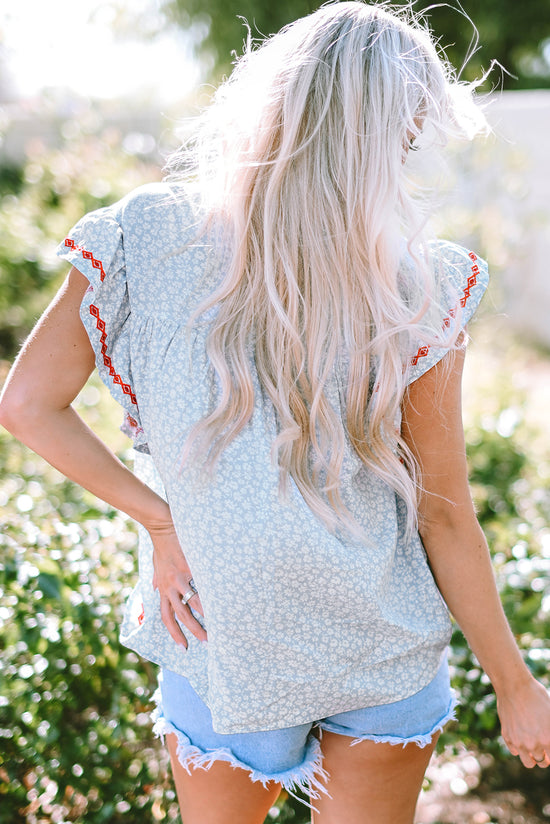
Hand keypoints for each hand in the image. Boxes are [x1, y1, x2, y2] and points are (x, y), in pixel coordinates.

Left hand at [148, 519, 206, 648]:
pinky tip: (225, 596)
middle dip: (194, 630)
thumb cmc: (161, 547)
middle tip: (207, 642)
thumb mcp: (155, 566)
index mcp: (163, 589)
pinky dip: (214, 589)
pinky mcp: (190, 567)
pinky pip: (204, 581)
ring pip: (194, 602)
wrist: (162, 527)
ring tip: (219, 622)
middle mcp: (170, 586)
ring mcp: (180, 577)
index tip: (183, 648)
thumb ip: (156, 578)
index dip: (174, 634)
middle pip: (182, 615)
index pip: (167, 617)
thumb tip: (154, 586)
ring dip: (206, 614)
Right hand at [496, 674, 549, 767]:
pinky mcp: (507, 736)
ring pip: (528, 762)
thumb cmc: (536, 695)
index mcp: (548, 739)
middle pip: (542, 762)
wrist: (514, 686)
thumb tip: (549, 736)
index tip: (549, 748)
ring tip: (533, 747)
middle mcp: (533, 745)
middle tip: (545, 749)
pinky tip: (521, 738)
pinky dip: (519, 748)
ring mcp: (518, 742)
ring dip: (532, 757)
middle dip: (545, 757)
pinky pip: (514, 751)